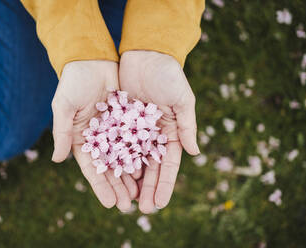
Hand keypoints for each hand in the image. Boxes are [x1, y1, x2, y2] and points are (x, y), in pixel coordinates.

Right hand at [51, 60, 137, 210]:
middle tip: (129, 207)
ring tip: (141, 195)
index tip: (111, 204)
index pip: (92, 168)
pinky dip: (143, 154)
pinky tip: (150, 169)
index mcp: (82, 138)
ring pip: (126, 157)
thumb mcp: (64, 106)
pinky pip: (138, 140)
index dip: (101, 186)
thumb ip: (62, 132)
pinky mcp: (129, 119)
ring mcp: (115, 129)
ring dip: (133, 176)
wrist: (92, 58)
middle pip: (111, 167)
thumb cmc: (73, 81)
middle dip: (119, 187)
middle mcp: (100, 137)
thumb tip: (57, 160)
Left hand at [119, 51, 199, 212]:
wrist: (146, 54)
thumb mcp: (183, 100)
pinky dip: (114, 161)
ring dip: (129, 180)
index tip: (160, 204)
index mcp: (170, 132)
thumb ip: (188, 126)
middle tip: (141, 208)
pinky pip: (115, 145)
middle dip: (146, 188)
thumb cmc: (169, 76)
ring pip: (132, 161)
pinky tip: (110, 177)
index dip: (165, 185)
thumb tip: (195, 153)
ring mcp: (135, 131)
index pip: (168, 165)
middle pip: (149, 168)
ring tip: (125, 199)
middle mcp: (153, 136)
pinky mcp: (119, 122)